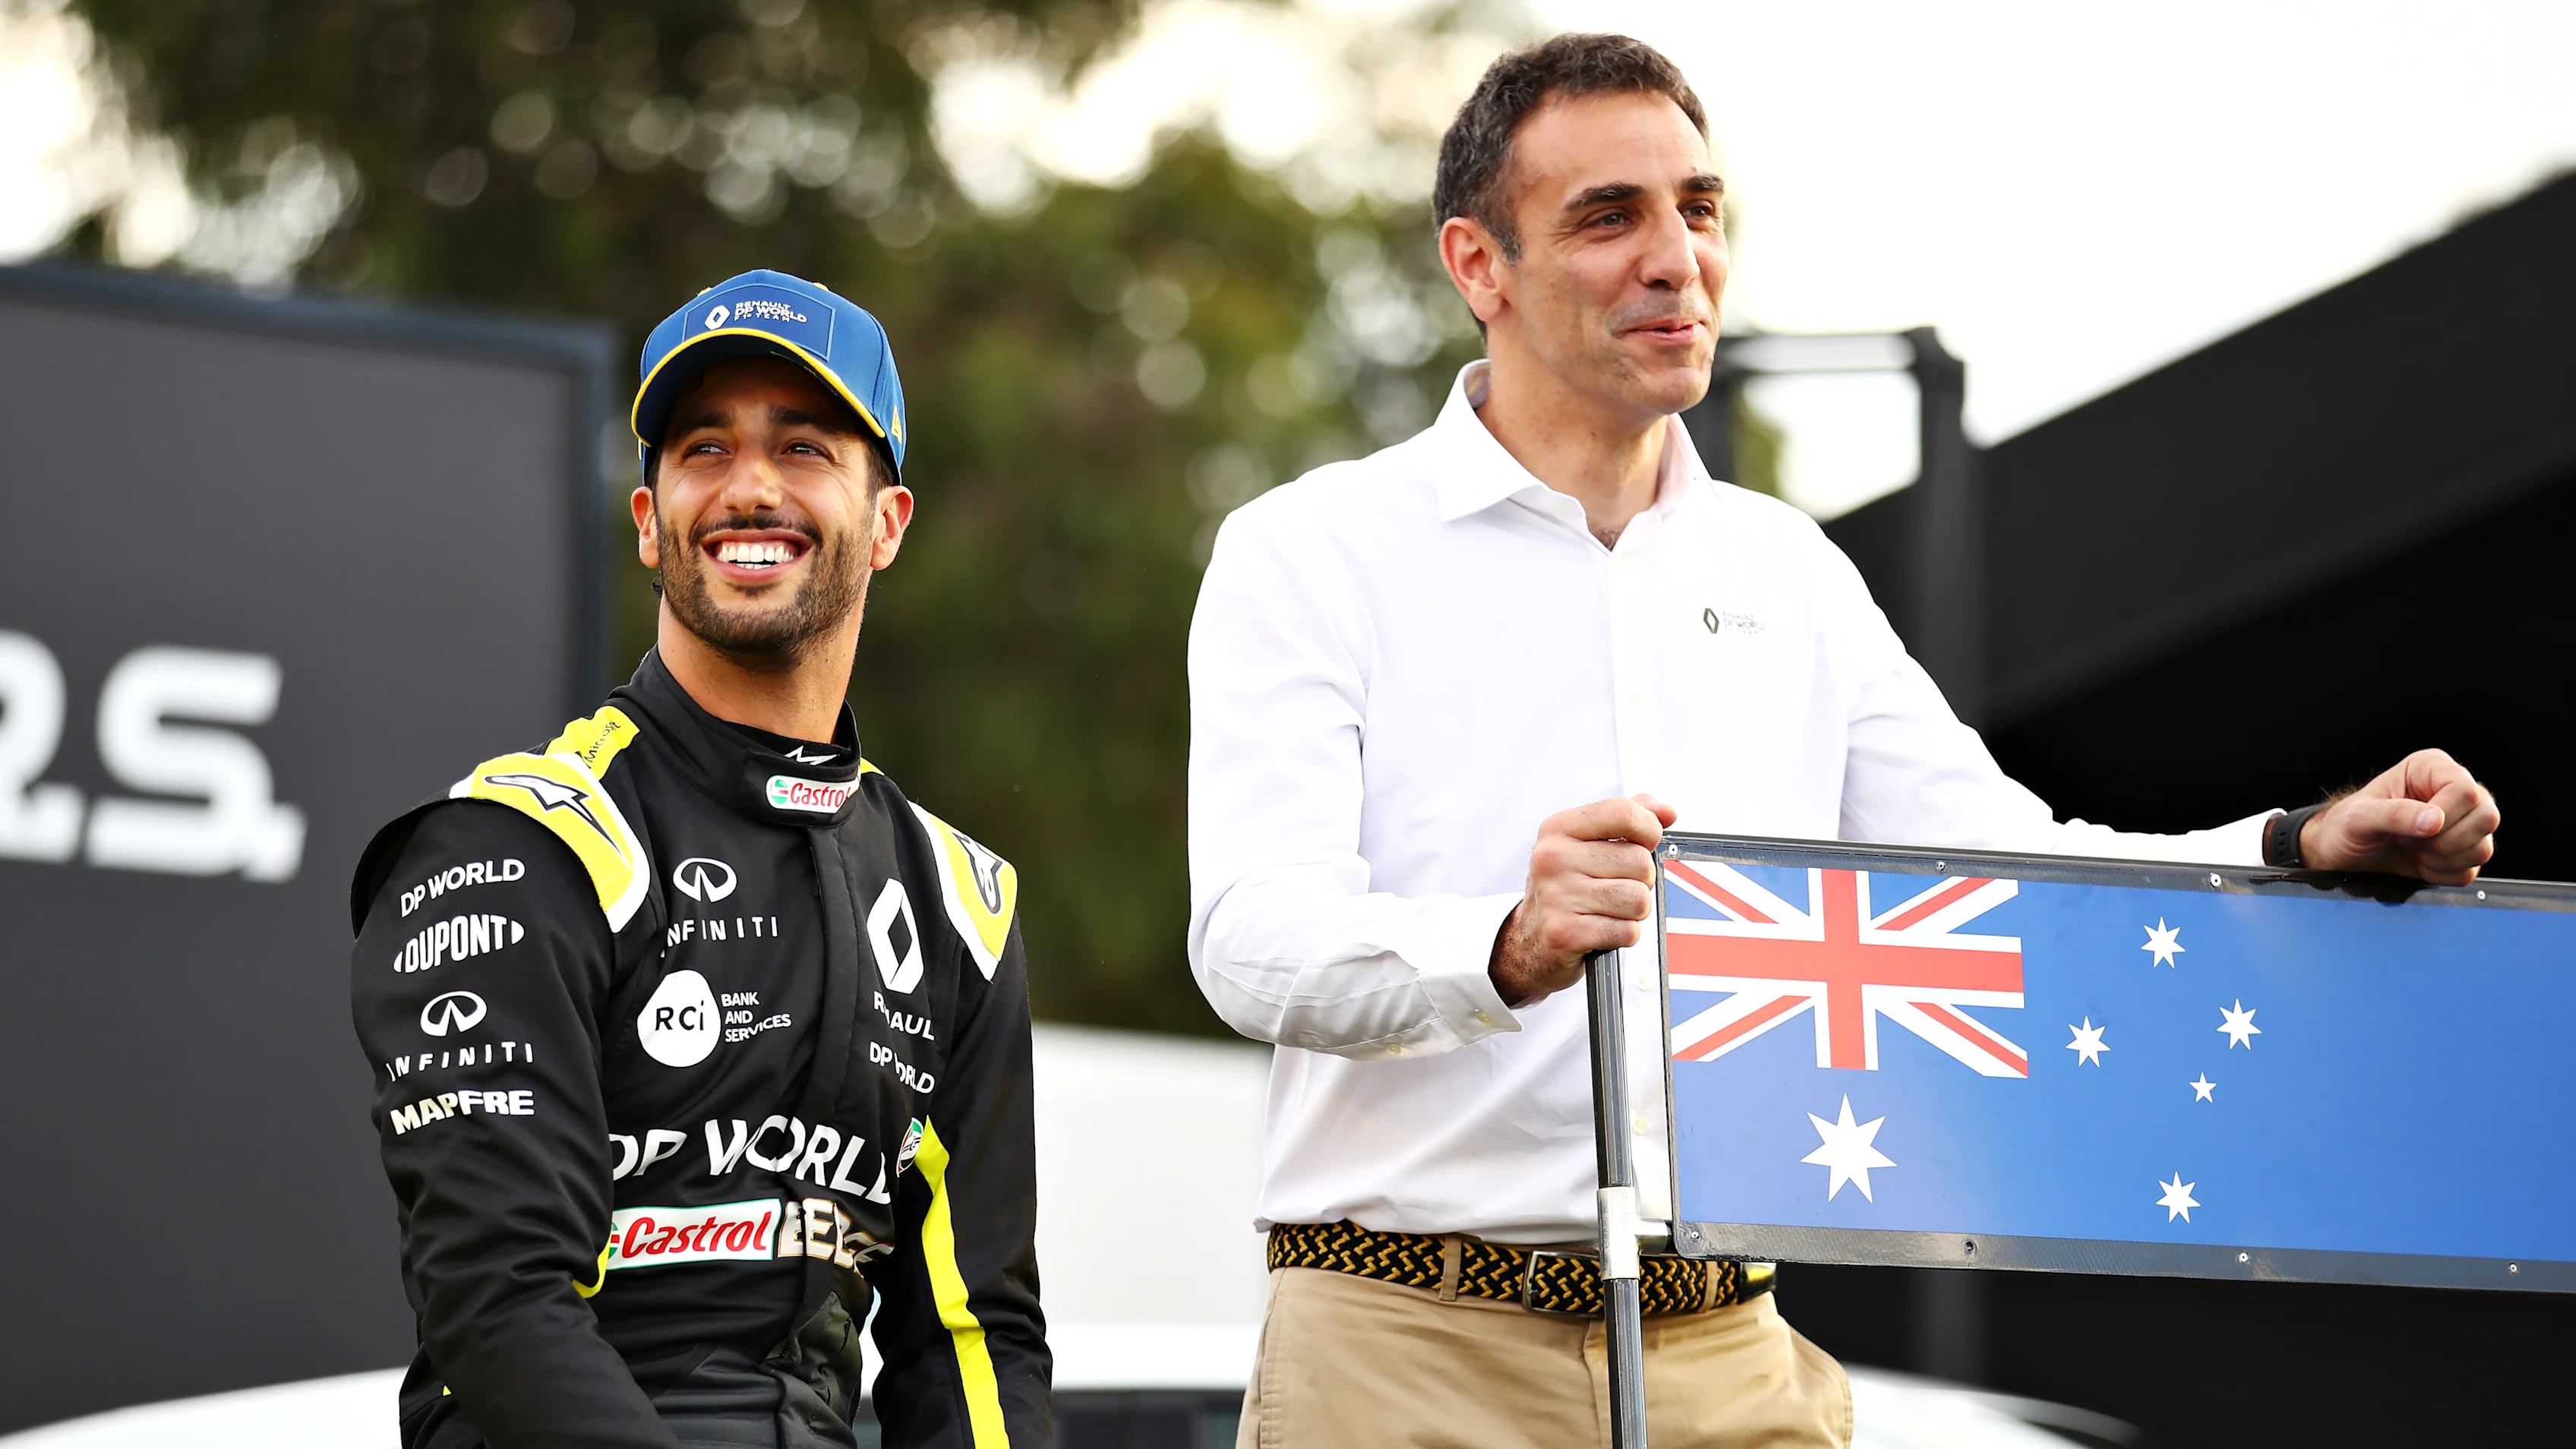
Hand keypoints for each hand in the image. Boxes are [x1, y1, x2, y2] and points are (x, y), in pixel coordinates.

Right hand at [1488, 795, 1678, 1007]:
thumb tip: (1668, 812)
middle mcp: (1553, 858)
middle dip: (1641, 880)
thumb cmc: (1568, 886)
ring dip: (1633, 910)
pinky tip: (1602, 930)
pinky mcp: (1564, 933)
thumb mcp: (1587, 843)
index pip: (1623, 812)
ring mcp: (1556, 896)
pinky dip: (1624, 935)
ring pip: (1638, 899)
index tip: (1646, 844)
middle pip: (1640, 862)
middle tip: (1615, 887)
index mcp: (1559, 828)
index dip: (1650, 829)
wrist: (1530, 939)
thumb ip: (1626, 820)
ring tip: (1608, 909)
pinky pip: (1627, 931)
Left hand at [2299, 749, 2499, 884]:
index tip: (2410, 828)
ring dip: (2442, 859)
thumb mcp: (2359, 817)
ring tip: (2411, 849)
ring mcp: (2464, 823)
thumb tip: (2435, 821)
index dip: (2443, 816)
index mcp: (2432, 769)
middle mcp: (2454, 792)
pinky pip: (2471, 871)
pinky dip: (2442, 874)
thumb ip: (2394, 815)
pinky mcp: (2463, 852)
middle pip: (2486, 817)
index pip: (2466, 791)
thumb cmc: (2346, 827)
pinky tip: (2419, 863)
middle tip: (2408, 840)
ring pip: (2483, 847)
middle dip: (2444, 840)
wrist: (2343, 856)